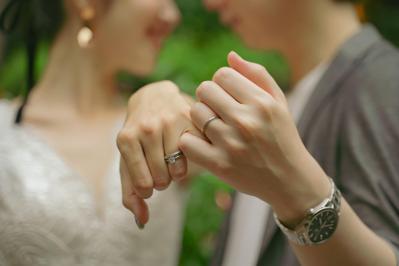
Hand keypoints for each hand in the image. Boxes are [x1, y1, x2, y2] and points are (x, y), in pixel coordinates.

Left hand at [117, 81, 198, 225]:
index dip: (147, 189)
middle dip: (161, 180)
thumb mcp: (127, 161)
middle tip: (159, 167)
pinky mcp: (189, 117)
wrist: (154, 98)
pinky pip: (194, 154)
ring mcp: (169, 121)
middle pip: (162, 180)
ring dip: (176, 172)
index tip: (148, 180)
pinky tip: (182, 148)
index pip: (142, 186)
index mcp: (126, 139)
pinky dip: (189, 158)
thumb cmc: (138, 136)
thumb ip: (130, 193)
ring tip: (170, 159)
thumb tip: (142, 221)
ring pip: (179, 170)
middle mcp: (147, 128)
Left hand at [179, 52, 330, 223]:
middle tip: (218, 110)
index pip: (222, 74)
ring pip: (195, 113)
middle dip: (209, 97)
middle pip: (204, 90)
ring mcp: (231, 144)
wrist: (289, 180)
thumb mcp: (279, 102)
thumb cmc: (281, 136)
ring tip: (214, 127)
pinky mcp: (219, 165)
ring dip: (201, 118)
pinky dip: (190, 140)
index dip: (221, 82)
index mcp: (262, 103)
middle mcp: (246, 121)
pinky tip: (204, 142)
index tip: (228, 95)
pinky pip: (187, 141)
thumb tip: (229, 56)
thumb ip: (257, 74)